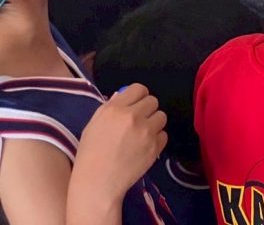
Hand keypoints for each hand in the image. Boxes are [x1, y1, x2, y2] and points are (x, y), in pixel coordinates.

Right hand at [73, 85, 166, 201]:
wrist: (97, 183)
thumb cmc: (91, 154)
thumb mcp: (93, 125)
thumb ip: (110, 107)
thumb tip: (124, 93)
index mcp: (114, 109)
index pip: (139, 88)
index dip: (138, 97)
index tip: (136, 105)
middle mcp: (132, 117)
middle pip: (153, 101)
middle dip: (147, 110)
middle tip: (138, 122)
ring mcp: (146, 131)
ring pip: (162, 116)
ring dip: (154, 124)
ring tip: (141, 136)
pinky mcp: (155, 146)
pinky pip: (164, 135)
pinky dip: (157, 140)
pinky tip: (144, 148)